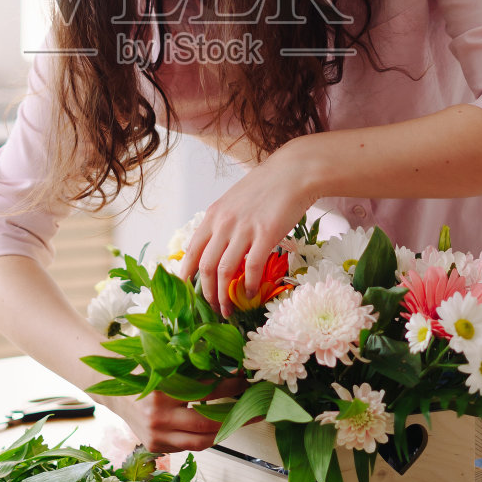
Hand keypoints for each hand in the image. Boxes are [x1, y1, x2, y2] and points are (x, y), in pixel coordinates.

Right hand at [105, 377, 243, 452]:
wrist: (115, 392)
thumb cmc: (145, 373)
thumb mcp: (167, 365)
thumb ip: (193, 369)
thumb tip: (231, 372)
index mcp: (163, 390)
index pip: (205, 391)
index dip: (229, 388)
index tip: (245, 383)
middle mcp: (159, 416)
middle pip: (205, 423)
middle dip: (234, 416)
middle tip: (253, 409)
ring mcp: (157, 435)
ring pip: (199, 442)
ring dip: (222, 432)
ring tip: (239, 422)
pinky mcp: (156, 446)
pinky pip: (187, 446)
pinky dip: (203, 438)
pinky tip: (215, 428)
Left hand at [178, 137, 322, 316]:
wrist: (293, 172)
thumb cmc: (266, 186)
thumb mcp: (234, 201)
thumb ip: (223, 223)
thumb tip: (217, 247)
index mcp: (214, 215)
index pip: (192, 250)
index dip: (188, 274)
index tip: (189, 291)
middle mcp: (224, 223)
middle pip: (206, 266)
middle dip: (207, 292)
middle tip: (212, 308)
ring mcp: (244, 229)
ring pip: (224, 271)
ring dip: (225, 295)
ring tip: (229, 309)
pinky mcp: (266, 235)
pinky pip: (251, 267)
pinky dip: (248, 285)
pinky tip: (250, 294)